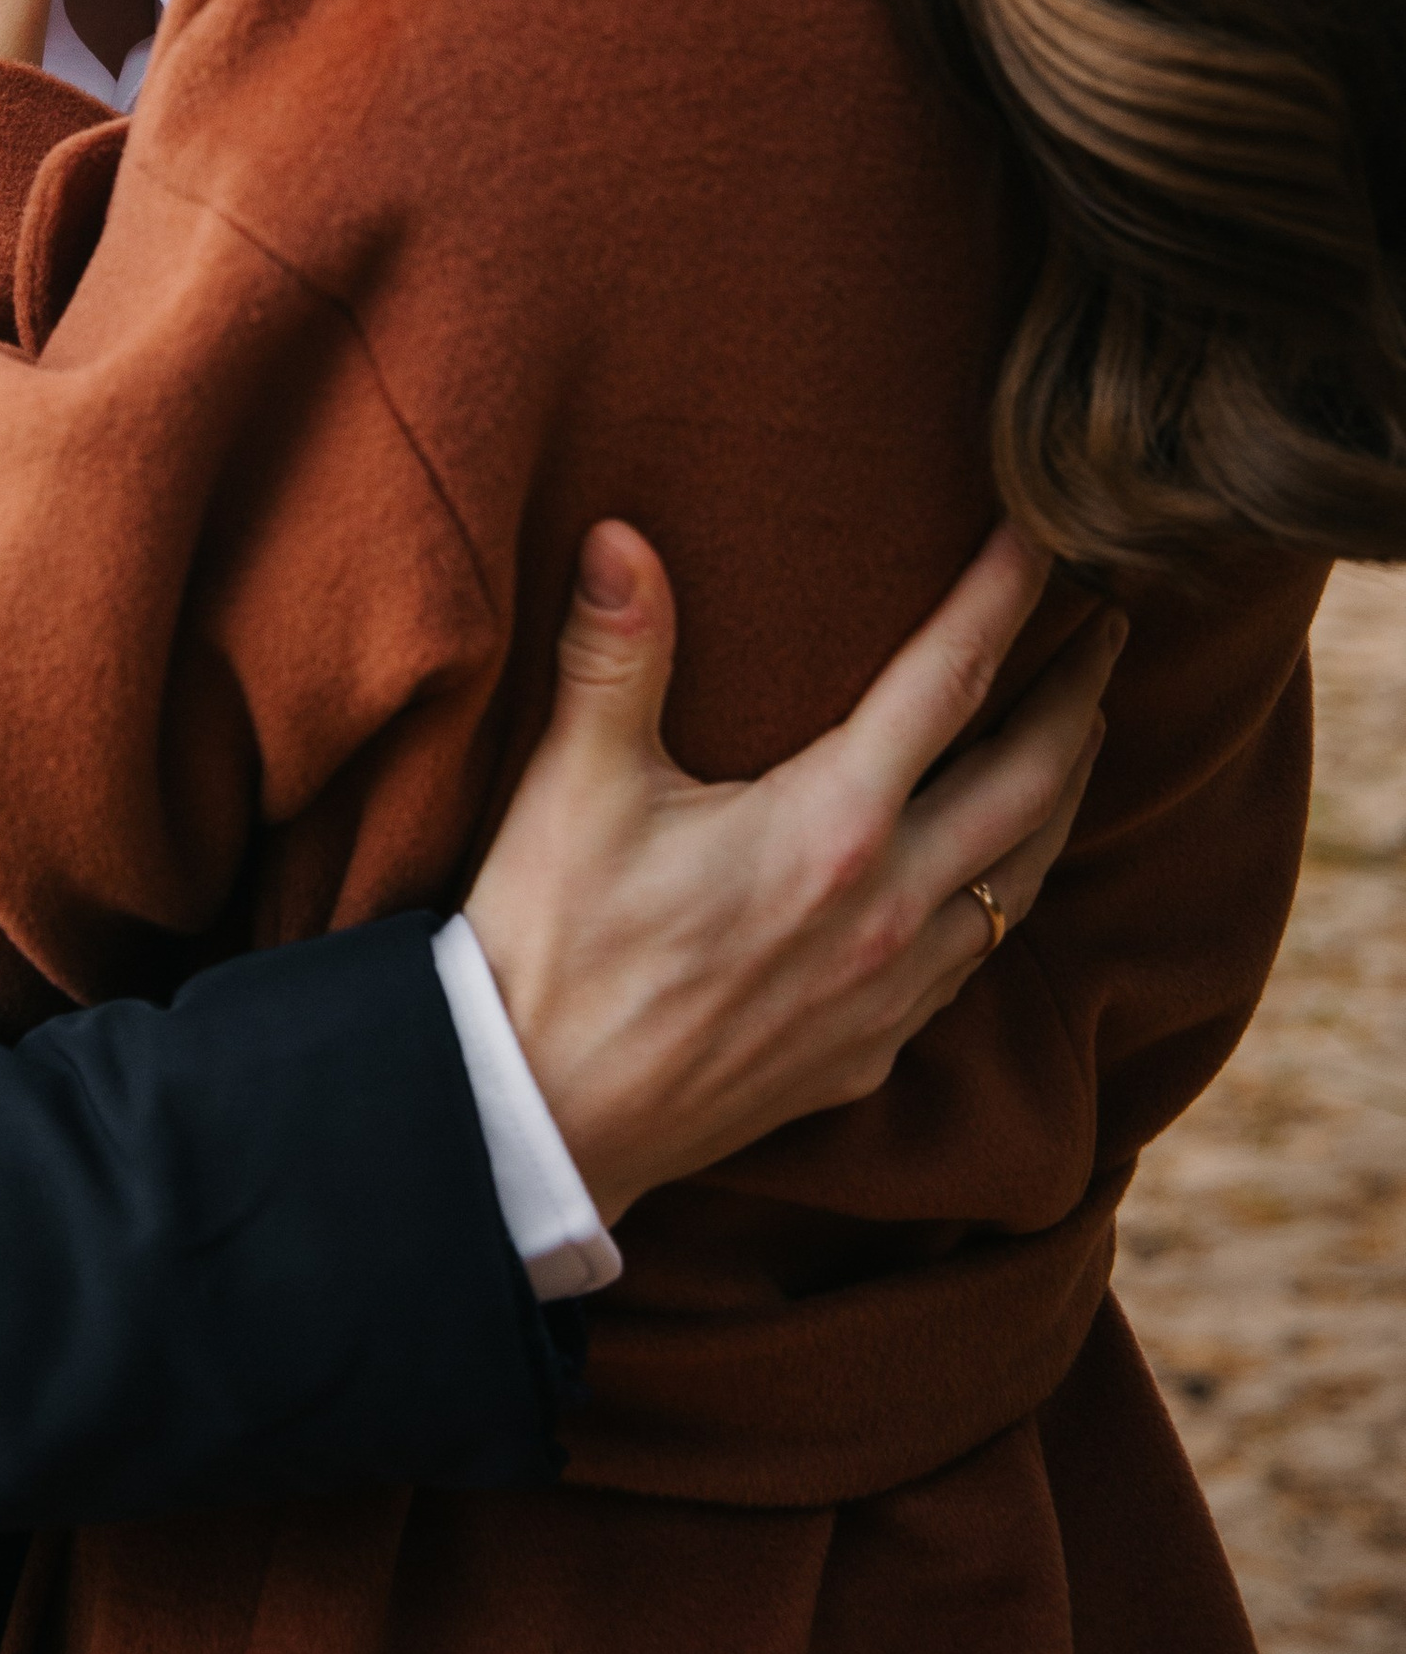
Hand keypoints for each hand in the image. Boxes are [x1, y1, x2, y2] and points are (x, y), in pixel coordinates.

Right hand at [465, 521, 1119, 1223]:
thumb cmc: (552, 942)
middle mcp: (889, 911)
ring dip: (1064, 797)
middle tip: (1112, 632)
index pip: (950, 682)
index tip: (1048, 537)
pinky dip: (1006, 893)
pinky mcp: (867, 1055)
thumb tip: (624, 533)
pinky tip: (992, 878)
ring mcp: (890, 993)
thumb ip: (616, 650)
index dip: (1006, 598)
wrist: (540, 1120)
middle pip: (1030, 783)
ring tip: (1080, 739)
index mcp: (831, 826)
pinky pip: (976, 960)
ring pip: (1022, 880)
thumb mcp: (575, 783)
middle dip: (1080, 698)